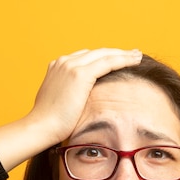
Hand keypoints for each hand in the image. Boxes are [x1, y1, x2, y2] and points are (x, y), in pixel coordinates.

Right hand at [26, 48, 142, 143]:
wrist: (41, 127)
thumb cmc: (49, 123)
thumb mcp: (58, 103)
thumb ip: (68, 95)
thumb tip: (78, 101)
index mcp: (57, 66)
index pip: (86, 57)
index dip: (103, 58)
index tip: (116, 60)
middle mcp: (64, 62)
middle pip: (96, 52)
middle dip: (115, 52)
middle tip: (132, 54)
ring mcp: (71, 66)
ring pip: (104, 54)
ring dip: (123, 54)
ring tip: (137, 55)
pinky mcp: (80, 74)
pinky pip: (108, 62)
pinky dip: (123, 59)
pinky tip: (135, 60)